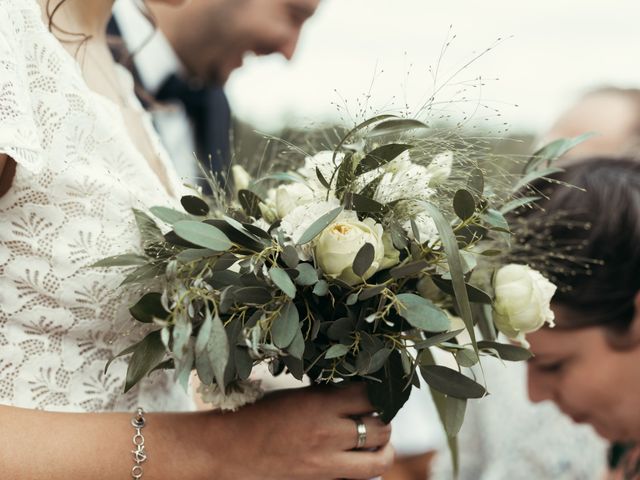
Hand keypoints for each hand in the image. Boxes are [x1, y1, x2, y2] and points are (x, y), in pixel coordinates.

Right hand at [217, 384, 393, 479]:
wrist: (230, 448)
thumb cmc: (258, 415)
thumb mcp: (296, 394)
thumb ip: (329, 395)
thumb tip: (360, 394)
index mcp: (319, 403)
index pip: (369, 394)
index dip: (377, 391)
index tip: (376, 390)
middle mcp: (328, 432)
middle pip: (381, 426)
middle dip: (384, 419)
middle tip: (377, 414)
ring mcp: (327, 460)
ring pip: (379, 458)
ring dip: (383, 447)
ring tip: (376, 440)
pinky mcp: (323, 479)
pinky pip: (360, 475)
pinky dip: (367, 466)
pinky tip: (359, 457)